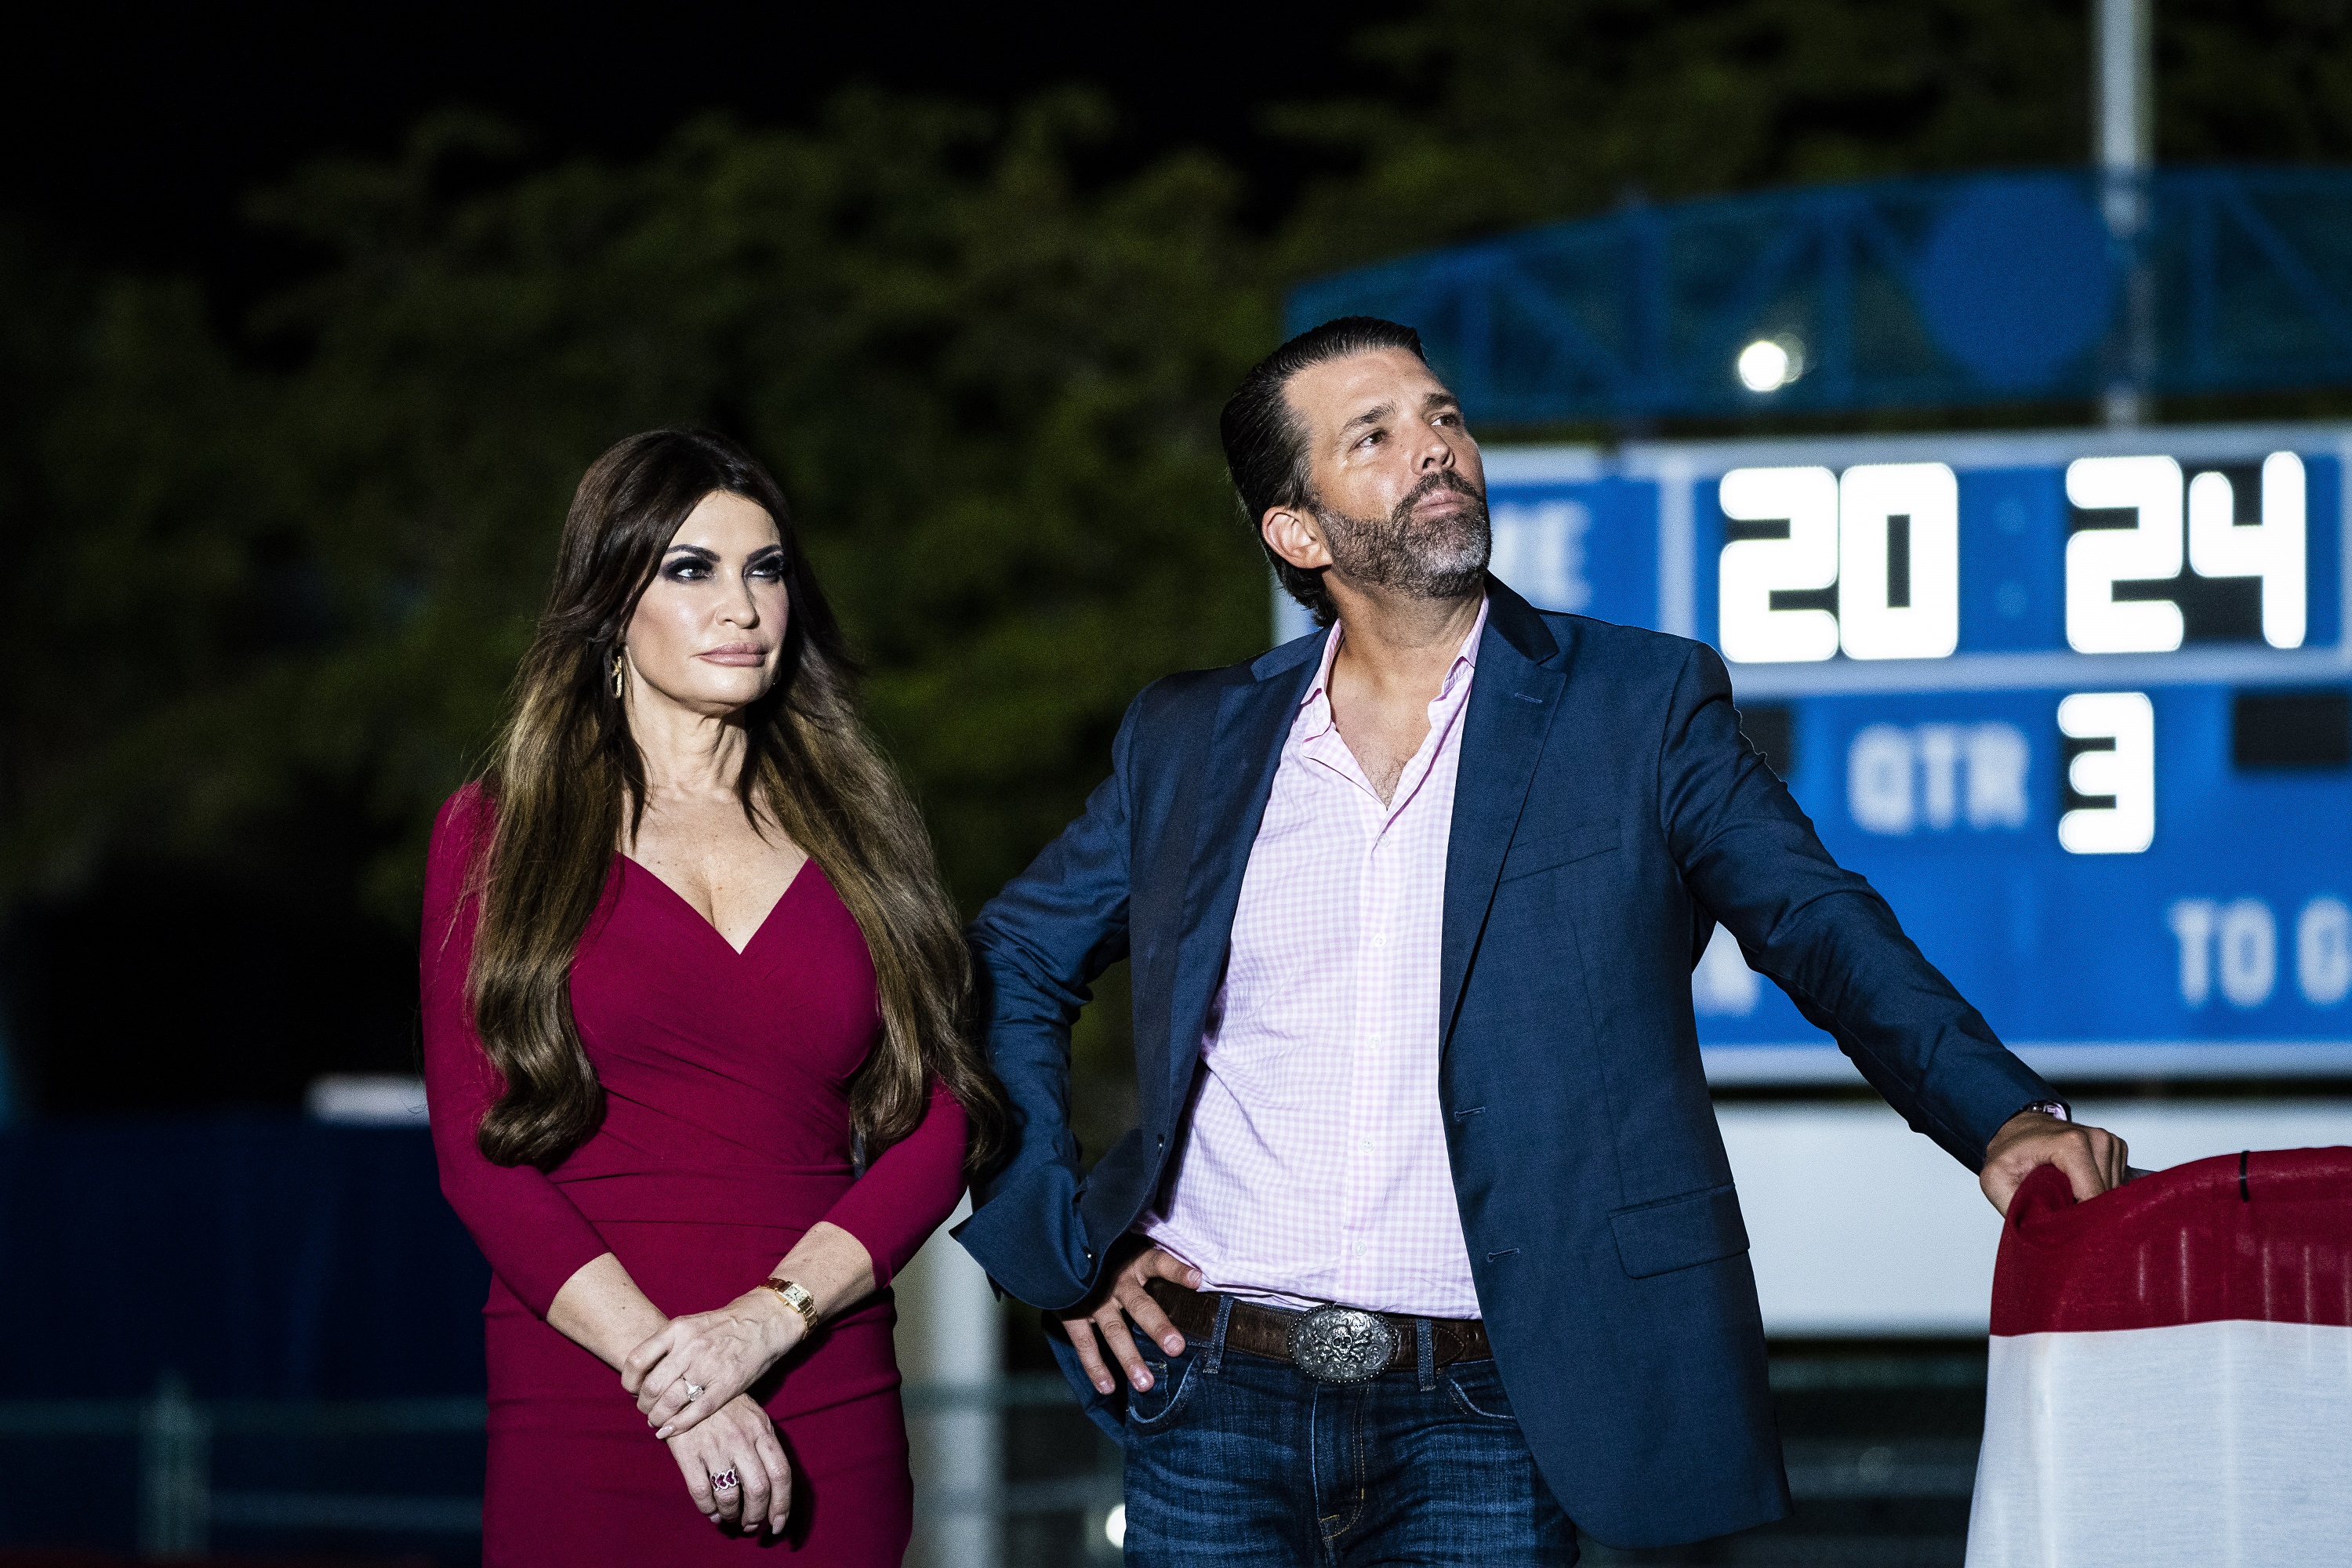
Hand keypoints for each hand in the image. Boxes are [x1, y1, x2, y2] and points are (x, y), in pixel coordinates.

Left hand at [626, 1291, 799, 1439]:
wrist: (763, 1321)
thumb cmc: (723, 1326)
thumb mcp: (690, 1324)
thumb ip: (667, 1346)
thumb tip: (642, 1376)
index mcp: (678, 1329)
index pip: (637, 1360)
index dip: (629, 1382)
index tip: (633, 1390)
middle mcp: (690, 1347)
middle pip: (652, 1387)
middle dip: (644, 1405)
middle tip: (646, 1410)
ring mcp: (709, 1366)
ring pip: (670, 1402)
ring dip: (658, 1417)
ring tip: (657, 1421)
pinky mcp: (727, 1384)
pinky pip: (696, 1412)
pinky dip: (678, 1425)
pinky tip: (669, 1430)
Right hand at [665, 1391, 790, 1535]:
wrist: (687, 1386)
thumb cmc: (726, 1406)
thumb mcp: (754, 1418)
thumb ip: (766, 1447)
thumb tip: (774, 1487)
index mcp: (762, 1431)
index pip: (781, 1474)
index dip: (782, 1505)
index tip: (779, 1524)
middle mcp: (742, 1440)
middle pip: (759, 1490)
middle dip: (757, 1516)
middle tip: (751, 1524)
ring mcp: (715, 1447)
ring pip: (730, 1495)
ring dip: (732, 1515)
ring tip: (730, 1518)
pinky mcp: (689, 1453)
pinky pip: (701, 1492)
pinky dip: (708, 1509)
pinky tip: (711, 1512)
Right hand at [1056, 1237, 1202, 1396]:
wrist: (1065, 1250)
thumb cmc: (1112, 1255)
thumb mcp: (1133, 1250)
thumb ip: (1159, 1265)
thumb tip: (1200, 1278)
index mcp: (1135, 1261)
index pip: (1158, 1262)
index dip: (1177, 1270)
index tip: (1197, 1280)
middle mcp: (1116, 1280)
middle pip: (1140, 1305)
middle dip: (1157, 1327)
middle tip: (1176, 1348)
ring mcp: (1094, 1298)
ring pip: (1114, 1331)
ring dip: (1129, 1358)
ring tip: (1145, 1383)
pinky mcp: (1072, 1313)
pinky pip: (1084, 1343)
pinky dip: (1095, 1367)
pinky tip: (1108, 1387)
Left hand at [1980, 1110, 2128, 1215]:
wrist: (2016, 1129)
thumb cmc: (2008, 1152)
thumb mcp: (1995, 1179)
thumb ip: (2014, 1205)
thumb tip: (2038, 1233)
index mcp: (2071, 1144)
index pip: (2093, 1196)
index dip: (2079, 1219)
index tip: (2062, 1226)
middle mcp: (2096, 1139)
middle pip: (2105, 1196)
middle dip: (2085, 1211)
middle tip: (2058, 1209)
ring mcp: (2109, 1142)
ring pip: (2113, 1192)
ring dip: (2092, 1201)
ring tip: (2065, 1194)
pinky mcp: (2115, 1149)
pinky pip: (2116, 1183)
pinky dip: (2098, 1191)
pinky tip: (2077, 1187)